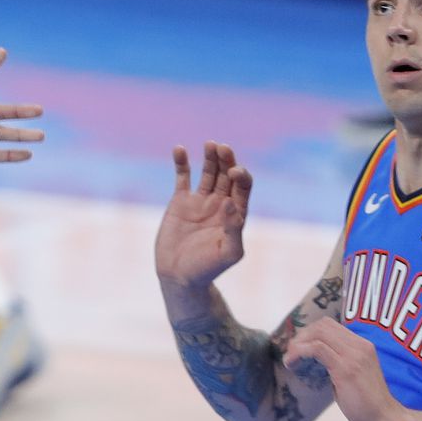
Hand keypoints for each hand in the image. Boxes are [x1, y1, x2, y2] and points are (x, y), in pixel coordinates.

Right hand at [153, 143, 251, 296]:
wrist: (178, 276)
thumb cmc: (207, 269)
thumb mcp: (228, 254)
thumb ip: (234, 229)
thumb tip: (231, 202)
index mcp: (236, 214)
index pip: (243, 186)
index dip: (241, 175)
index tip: (234, 172)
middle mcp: (220, 203)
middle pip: (226, 174)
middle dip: (227, 160)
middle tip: (222, 148)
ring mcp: (200, 201)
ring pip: (208, 172)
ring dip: (210, 157)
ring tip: (209, 144)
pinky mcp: (180, 201)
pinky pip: (182, 176)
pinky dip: (181, 162)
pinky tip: (179, 149)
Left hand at [284, 317, 404, 420]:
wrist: (386, 420)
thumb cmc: (367, 404)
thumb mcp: (352, 374)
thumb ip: (338, 361)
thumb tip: (314, 357)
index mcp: (363, 345)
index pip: (330, 325)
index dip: (310, 333)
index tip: (299, 348)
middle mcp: (360, 345)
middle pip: (322, 324)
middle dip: (302, 336)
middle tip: (292, 354)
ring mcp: (354, 355)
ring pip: (318, 333)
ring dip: (298, 344)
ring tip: (290, 359)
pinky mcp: (346, 368)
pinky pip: (317, 348)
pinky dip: (299, 352)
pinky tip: (292, 363)